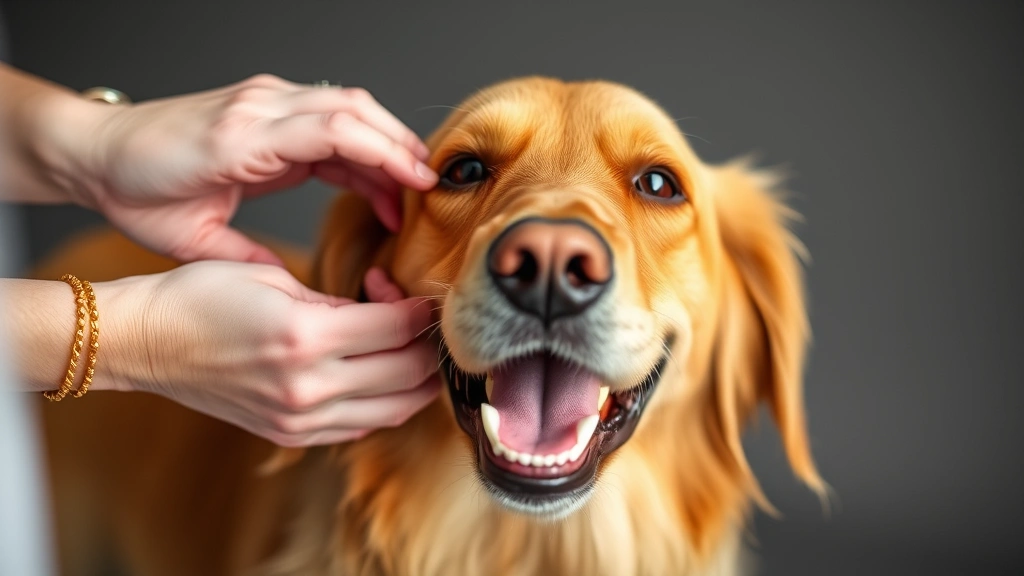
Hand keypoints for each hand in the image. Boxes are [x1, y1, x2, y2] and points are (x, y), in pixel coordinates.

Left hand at [70, 74, 436, 262]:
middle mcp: (259, 107)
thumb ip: (246, 258)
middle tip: (428, 191)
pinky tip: (372, 182)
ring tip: (408, 191)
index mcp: (242, 137)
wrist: (98, 148)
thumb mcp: (189, 241)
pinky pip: (328, 116)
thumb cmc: (138, 193)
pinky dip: (359, 146)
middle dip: (399, 147)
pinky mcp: (266, 105)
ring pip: (348, 105)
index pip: (337, 130)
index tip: (419, 187)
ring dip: (385, 143)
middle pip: (354, 108)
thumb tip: (298, 293)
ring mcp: (263, 99)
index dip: (386, 155)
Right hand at [103, 263, 440, 445]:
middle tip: (416, 318)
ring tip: (406, 346)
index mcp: (306, 338)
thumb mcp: (277, 280)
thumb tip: (388, 311)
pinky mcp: (292, 435)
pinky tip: (373, 371)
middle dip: (428, 344)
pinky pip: (362, 426)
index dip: (420, 309)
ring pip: (396, 408)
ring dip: (416, 378)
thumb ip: (340, 302)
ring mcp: (301, 419)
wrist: (146, 343)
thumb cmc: (200, 298)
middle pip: (409, 374)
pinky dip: (384, 400)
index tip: (421, 294)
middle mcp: (308, 387)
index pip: (398, 330)